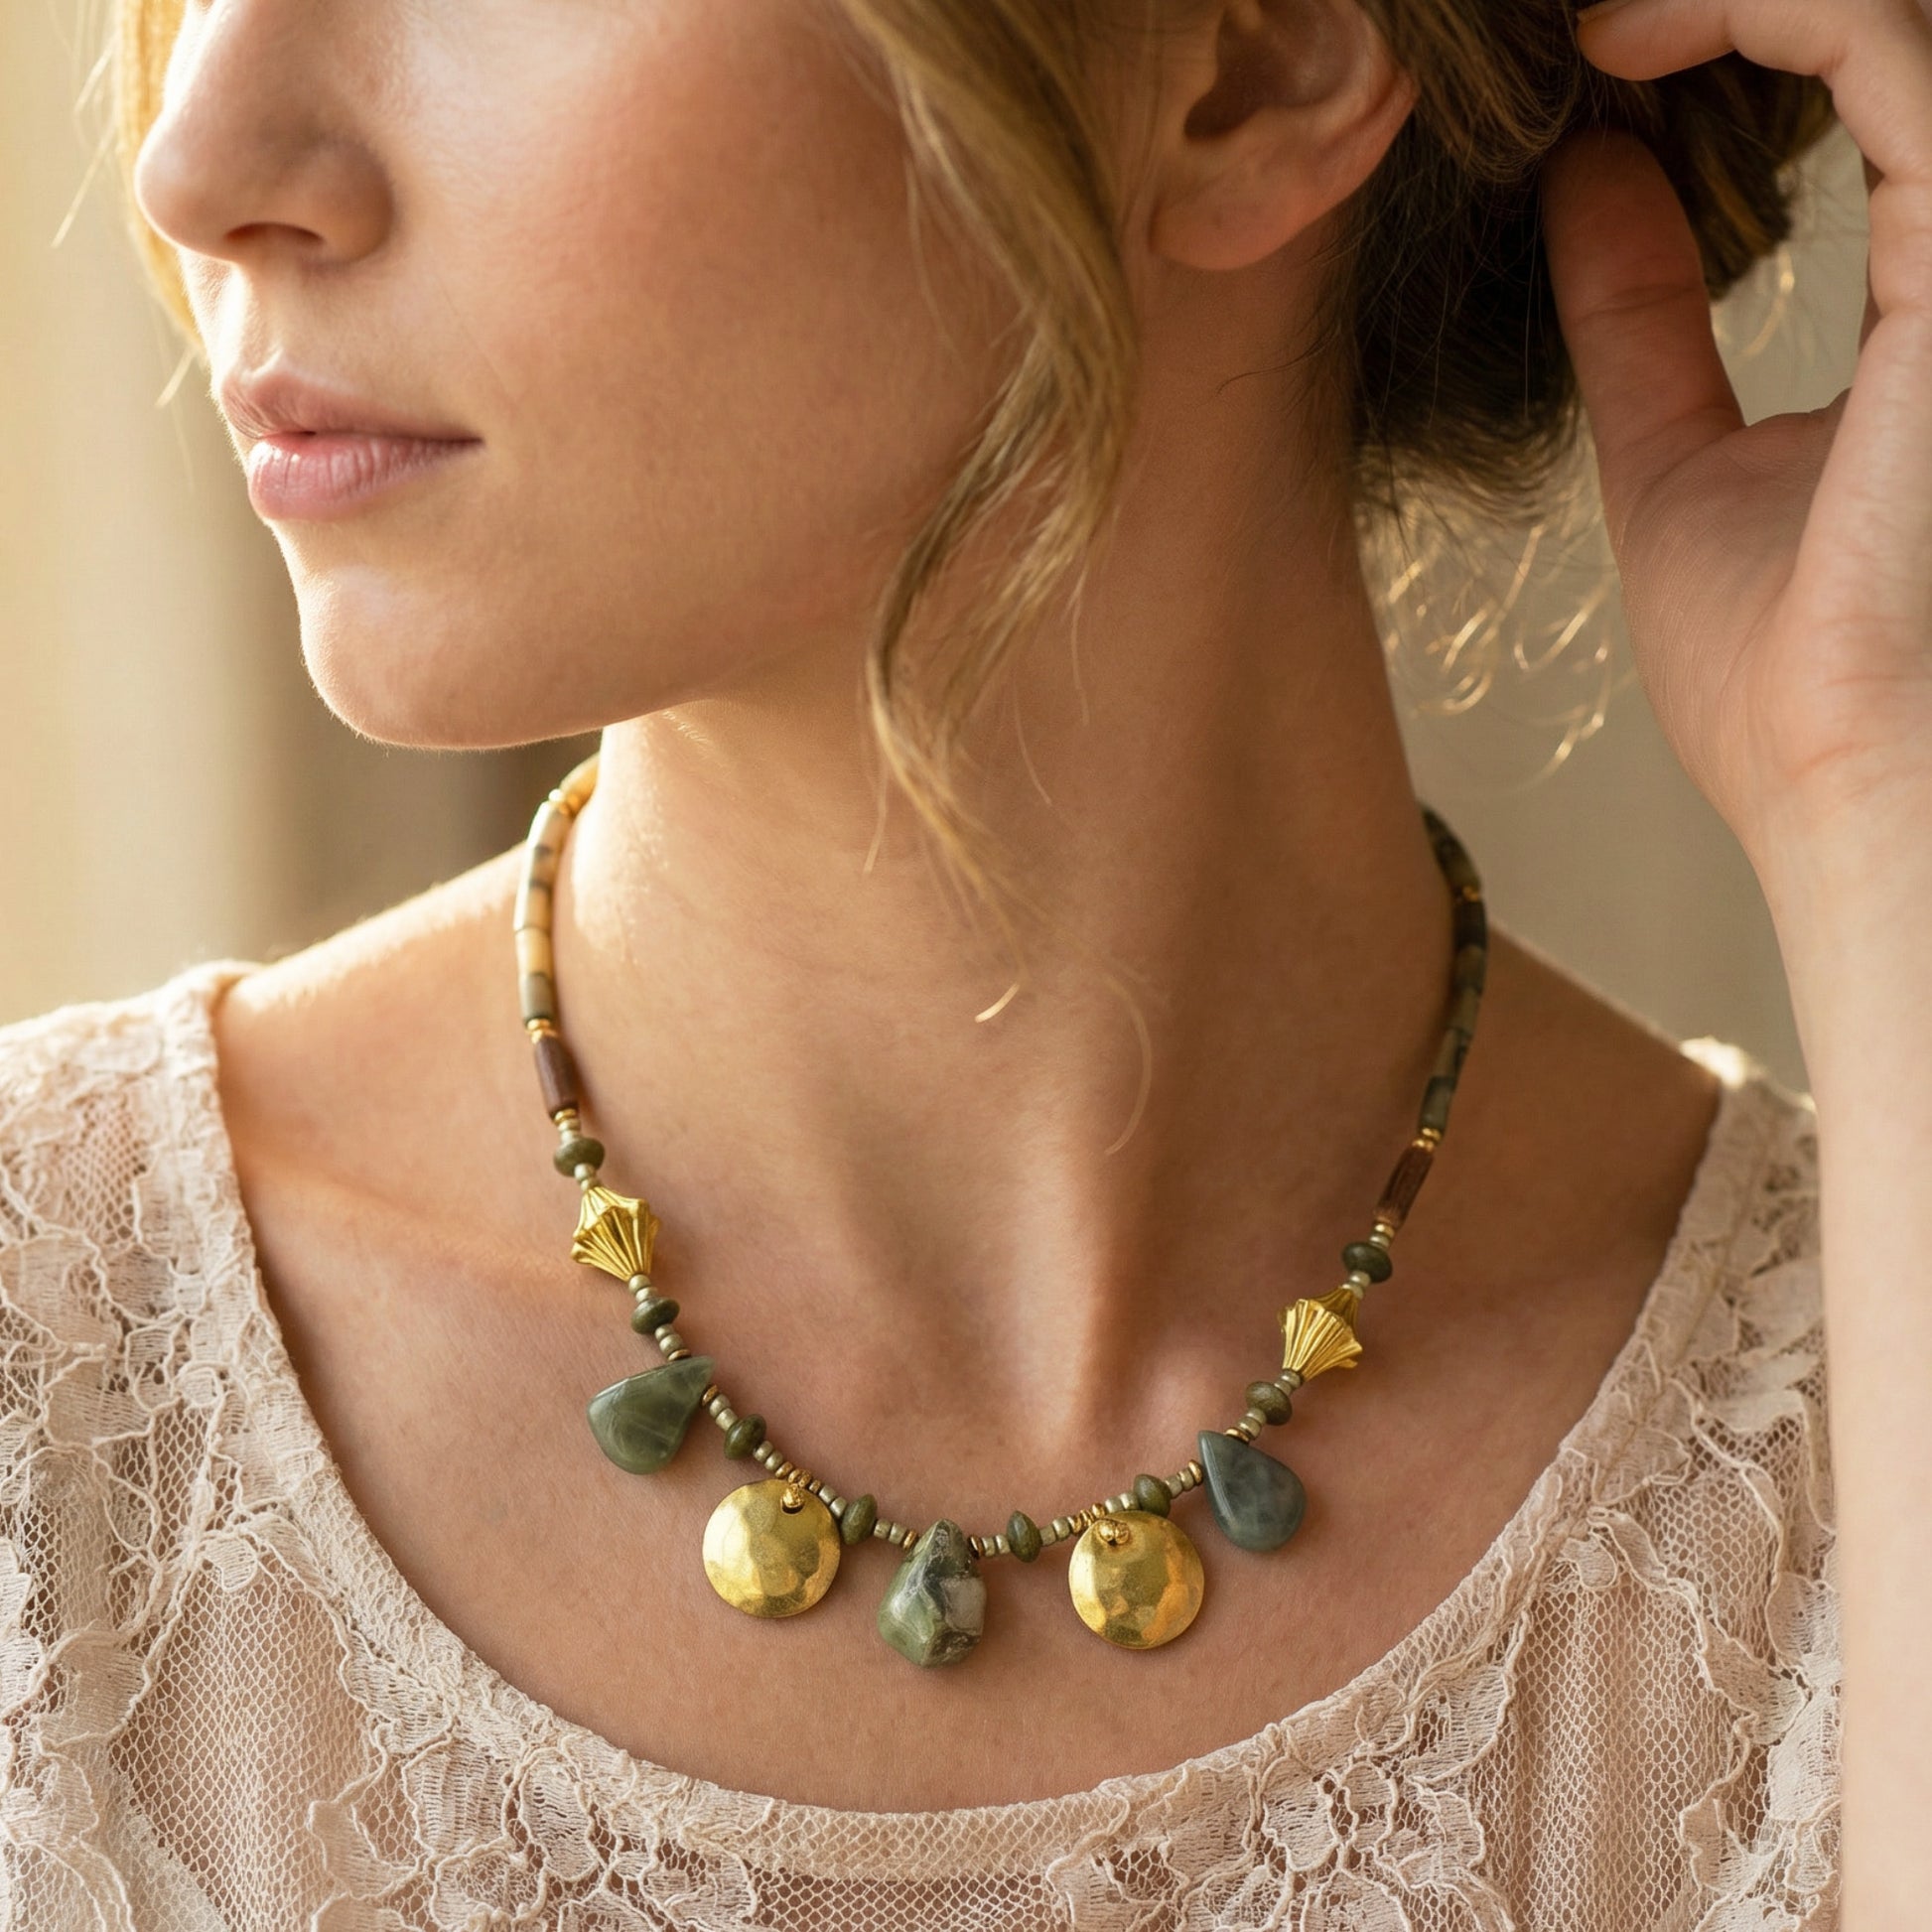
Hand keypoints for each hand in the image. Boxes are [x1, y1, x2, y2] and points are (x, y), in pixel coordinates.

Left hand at [1539, 0, 1931, 875]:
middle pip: (1896, 33)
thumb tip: (1584, 177)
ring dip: (1747, 1)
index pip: (1875, 84)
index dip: (1743, 29)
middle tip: (1597, 31)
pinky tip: (1631, 43)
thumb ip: (1641, 319)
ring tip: (1602, 31)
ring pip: (1899, 9)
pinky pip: (1892, 41)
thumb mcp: (1675, 463)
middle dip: (1745, 9)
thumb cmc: (1789, 674)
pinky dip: (1765, 11)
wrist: (1851, 788)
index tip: (1595, 55)